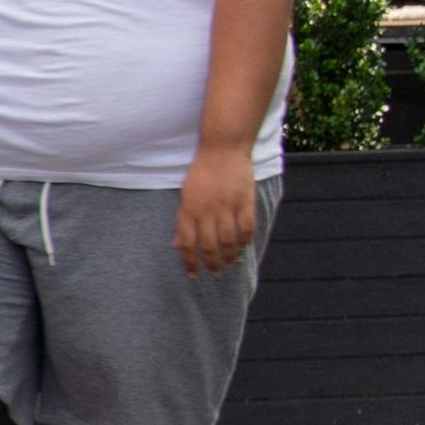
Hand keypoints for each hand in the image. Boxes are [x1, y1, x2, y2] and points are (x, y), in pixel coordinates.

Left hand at [176, 147, 260, 277]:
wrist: (223, 149)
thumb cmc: (202, 172)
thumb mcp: (185, 196)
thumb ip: (183, 221)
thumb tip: (178, 245)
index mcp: (189, 210)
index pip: (188, 244)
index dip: (190, 263)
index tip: (194, 275)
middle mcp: (207, 211)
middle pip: (209, 246)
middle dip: (212, 264)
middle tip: (216, 273)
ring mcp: (227, 207)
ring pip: (229, 241)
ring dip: (230, 257)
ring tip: (230, 265)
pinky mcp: (244, 202)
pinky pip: (246, 228)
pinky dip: (245, 241)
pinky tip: (243, 248)